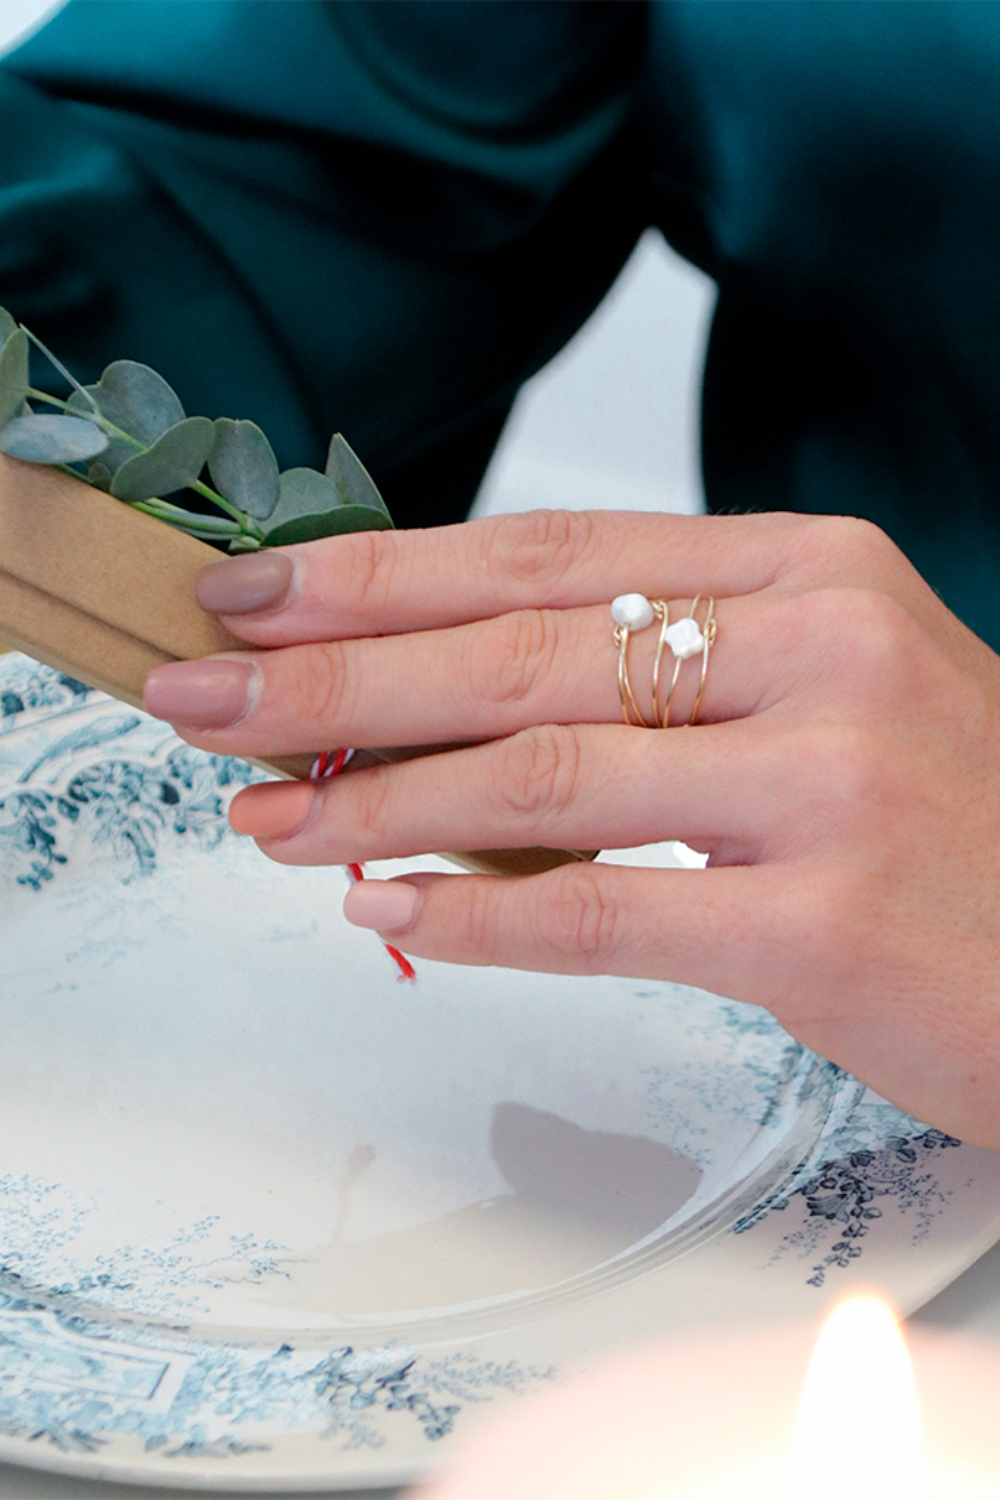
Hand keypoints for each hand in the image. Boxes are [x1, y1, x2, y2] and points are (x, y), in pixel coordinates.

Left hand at [143, 510, 999, 1147]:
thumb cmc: (952, 823)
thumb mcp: (823, 695)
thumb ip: (659, 680)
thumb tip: (448, 703)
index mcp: (808, 571)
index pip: (549, 552)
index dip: (382, 571)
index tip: (258, 594)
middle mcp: (821, 647)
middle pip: (518, 647)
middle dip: (337, 678)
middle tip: (208, 699)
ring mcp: (829, 779)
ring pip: (542, 772)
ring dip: (380, 799)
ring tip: (273, 819)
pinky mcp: (824, 919)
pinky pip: (603, 909)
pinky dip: (477, 914)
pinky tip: (388, 911)